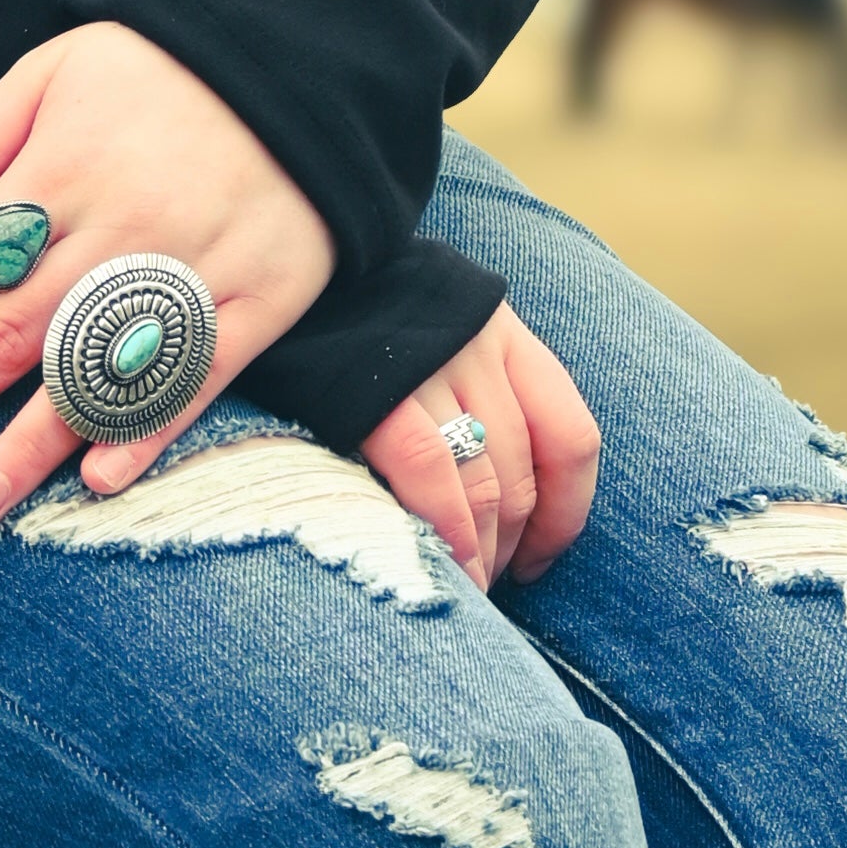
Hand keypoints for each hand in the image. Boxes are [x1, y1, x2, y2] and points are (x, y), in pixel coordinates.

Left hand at [0, 23, 333, 526]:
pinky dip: (149, 429)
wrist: (302, 59)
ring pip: (96, 370)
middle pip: (8, 335)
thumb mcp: (52, 70)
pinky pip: (197, 376)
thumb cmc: (161, 69)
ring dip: (28, 444)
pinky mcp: (259, 298)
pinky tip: (98, 478)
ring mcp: (189, 270)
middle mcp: (115, 232)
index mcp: (55, 176)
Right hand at [362, 306, 598, 591]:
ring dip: (482, 551)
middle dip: (513, 544)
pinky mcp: (377, 389)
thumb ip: (470, 396)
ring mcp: (430, 365)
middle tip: (485, 584)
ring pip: (486, 481)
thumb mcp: (431, 338)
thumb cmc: (351, 323)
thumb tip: (493, 504)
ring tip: (462, 587)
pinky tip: (444, 563)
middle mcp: (479, 344)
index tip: (540, 558)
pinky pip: (430, 471)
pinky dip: (446, 528)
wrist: (275, 260)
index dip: (566, 512)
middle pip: (523, 471)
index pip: (571, 435)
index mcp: (504, 334)